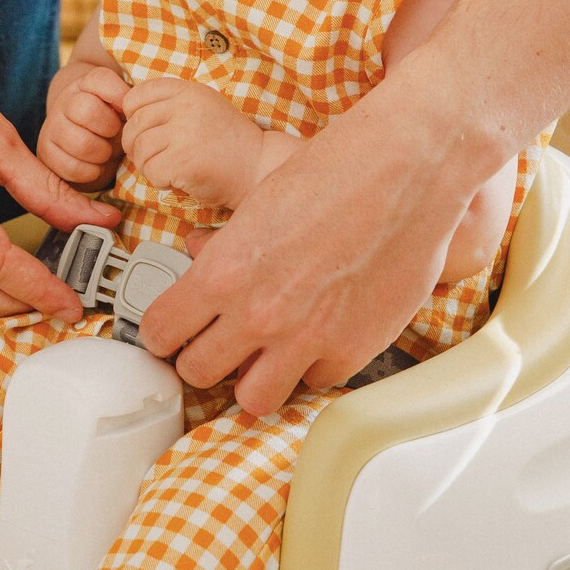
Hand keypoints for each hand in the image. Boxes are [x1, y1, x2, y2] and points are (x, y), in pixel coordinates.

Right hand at [37, 66, 128, 188]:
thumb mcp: (122, 108)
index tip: (126, 111)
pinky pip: (73, 167)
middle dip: (110, 128)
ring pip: (81, 143)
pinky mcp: (46, 153)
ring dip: (102, 153)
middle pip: (87, 110)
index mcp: (85, 84)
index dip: (119, 95)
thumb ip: (132, 103)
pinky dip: (91, 172)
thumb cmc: (111, 123)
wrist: (85, 143)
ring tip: (106, 152)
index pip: (100, 79)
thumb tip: (136, 112)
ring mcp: (51, 127)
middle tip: (115, 134)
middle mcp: (64, 102)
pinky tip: (95, 166)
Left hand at [121, 78, 263, 208]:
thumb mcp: (202, 108)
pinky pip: (151, 171)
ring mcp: (184, 133)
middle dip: (136, 146)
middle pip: (134, 125)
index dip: (132, 115)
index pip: (137, 95)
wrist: (258, 167)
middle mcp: (185, 106)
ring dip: (147, 165)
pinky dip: (159, 181)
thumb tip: (127, 113)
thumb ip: (171, 104)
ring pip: (139, 149)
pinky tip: (176, 180)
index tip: (144, 131)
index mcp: (188, 90)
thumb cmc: (227, 143)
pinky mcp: (183, 161)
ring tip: (167, 170)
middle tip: (153, 158)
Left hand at [137, 82, 487, 414]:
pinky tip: (317, 341)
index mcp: (224, 272)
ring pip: (252, 399)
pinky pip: (314, 383)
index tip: (172, 332)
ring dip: (253, 379)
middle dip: (202, 358)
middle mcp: (259, 314)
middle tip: (216, 344)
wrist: (408, 170)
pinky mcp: (352, 351)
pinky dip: (312, 368)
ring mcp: (307, 340)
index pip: (161, 333)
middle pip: (198, 372)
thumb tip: (199, 258)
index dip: (163, 333)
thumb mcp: (257, 203)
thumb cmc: (337, 172)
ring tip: (263, 357)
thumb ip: (225, 248)